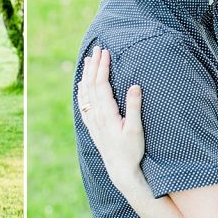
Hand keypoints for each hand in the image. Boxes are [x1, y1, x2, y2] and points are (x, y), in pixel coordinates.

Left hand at [76, 46, 145, 192]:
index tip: (106, 52)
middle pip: (91, 84)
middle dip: (94, 65)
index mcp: (106, 112)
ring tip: (88, 60)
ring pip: (86, 92)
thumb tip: (135, 85)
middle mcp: (96, 114)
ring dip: (87, 74)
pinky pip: (83, 103)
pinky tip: (81, 84)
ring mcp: (92, 120)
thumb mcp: (136, 129)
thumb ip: (134, 107)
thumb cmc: (131, 150)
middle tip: (97, 49)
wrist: (120, 169)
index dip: (103, 66)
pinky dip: (81, 90)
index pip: (102, 83)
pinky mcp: (91, 125)